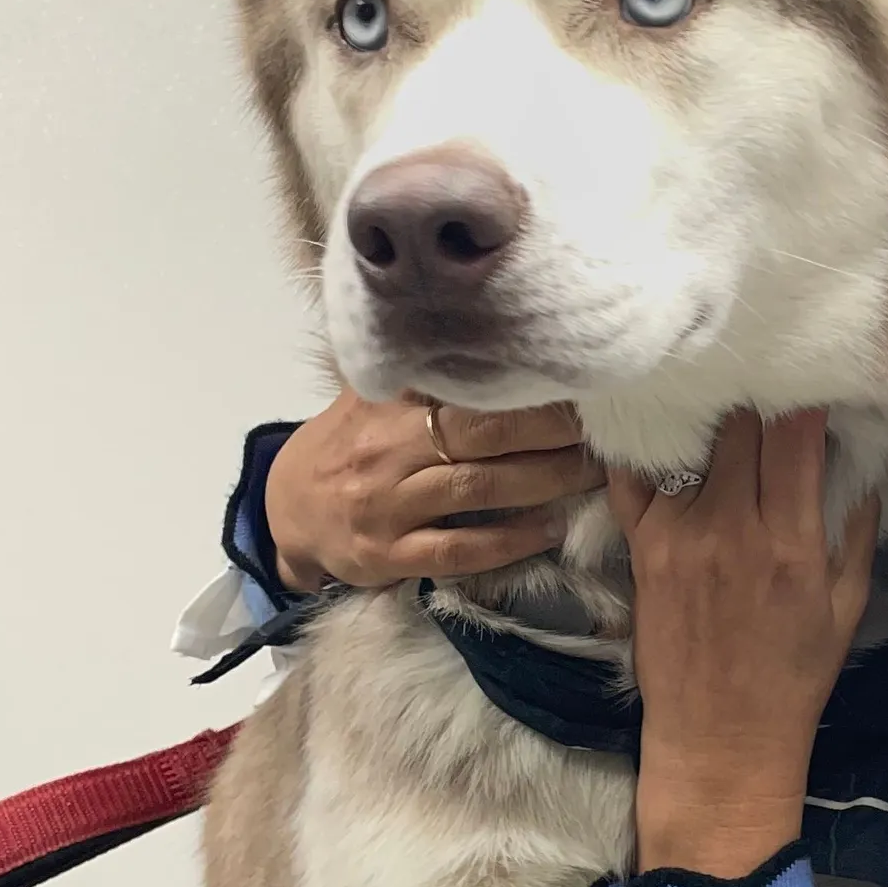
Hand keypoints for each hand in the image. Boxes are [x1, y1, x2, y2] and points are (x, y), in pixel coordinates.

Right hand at [265, 392, 603, 591]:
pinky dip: (506, 542)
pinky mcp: (389, 555)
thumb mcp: (368, 398)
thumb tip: (488, 331)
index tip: (575, 378)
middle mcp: (388, 450)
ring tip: (591, 476)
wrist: (285, 513)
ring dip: (543, 482)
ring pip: (479, 489)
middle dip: (549, 430)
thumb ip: (420, 374)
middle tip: (602, 427)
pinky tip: (548, 531)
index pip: (463, 384)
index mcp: (388, 404)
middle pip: (483, 432)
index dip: (523, 382)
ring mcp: (388, 506)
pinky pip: (457, 549)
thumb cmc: (346, 446)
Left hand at [607, 410, 879, 880]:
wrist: (719, 739)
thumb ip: (857, 530)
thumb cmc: (793, 677)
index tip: (809, 386)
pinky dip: (645, 448)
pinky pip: (633, 477)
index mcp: (794, 543)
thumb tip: (862, 463)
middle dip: (756, 401)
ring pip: (692, 442)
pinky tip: (658, 426)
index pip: (795, 436)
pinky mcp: (641, 548)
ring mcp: (680, 535)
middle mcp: (734, 530)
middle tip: (762, 387)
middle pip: (741, 425)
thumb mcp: (847, 606)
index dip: (803, 400)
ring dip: (710, 419)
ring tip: (717, 401)